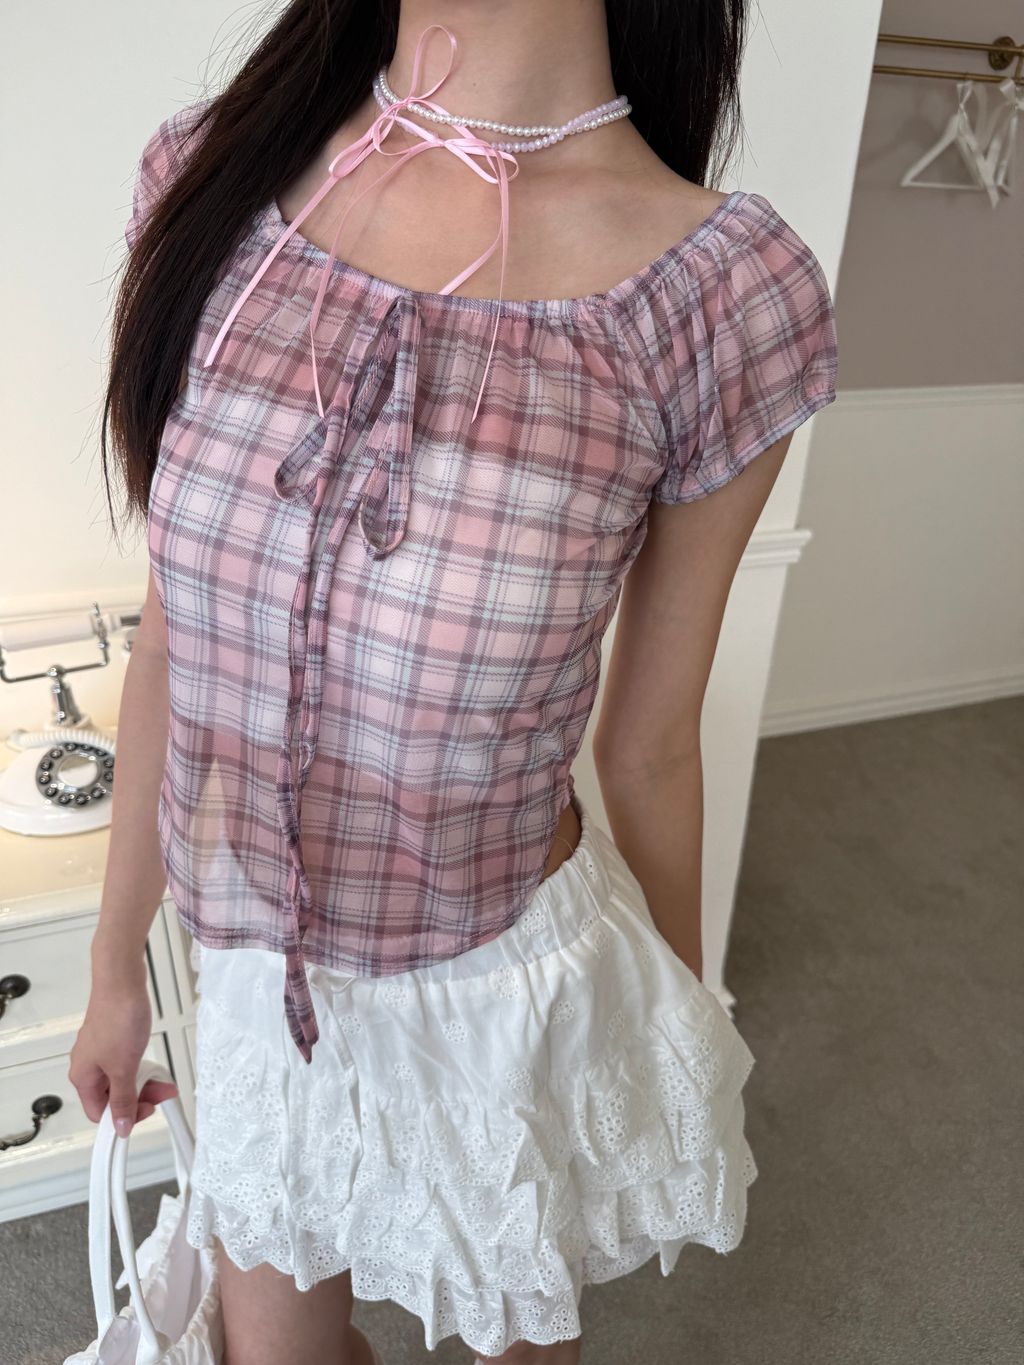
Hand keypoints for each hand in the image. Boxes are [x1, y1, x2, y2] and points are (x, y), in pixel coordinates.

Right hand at [69, 963, 177, 1134]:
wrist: (122, 981)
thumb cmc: (118, 1017)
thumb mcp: (124, 1068)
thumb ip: (123, 1099)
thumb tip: (121, 1126)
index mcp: (83, 1077)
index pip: (100, 1113)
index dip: (124, 1117)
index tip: (146, 1111)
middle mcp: (87, 1065)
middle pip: (111, 1096)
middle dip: (139, 1097)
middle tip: (161, 1091)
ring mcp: (99, 1050)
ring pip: (120, 1079)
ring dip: (142, 1081)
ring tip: (160, 1076)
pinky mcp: (111, 1037)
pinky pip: (124, 1062)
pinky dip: (140, 1065)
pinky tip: (151, 1061)